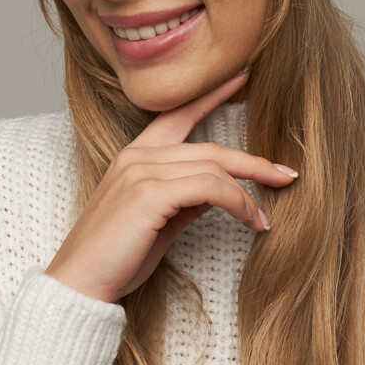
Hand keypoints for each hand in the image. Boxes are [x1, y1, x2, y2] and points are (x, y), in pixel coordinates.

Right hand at [46, 71, 297, 302]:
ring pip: (213, 167)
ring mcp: (141, 171)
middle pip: (209, 148)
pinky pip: (209, 187)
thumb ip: (186, 198)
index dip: (213, 96)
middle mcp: (136, 156)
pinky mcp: (149, 193)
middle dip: (253, 161)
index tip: (244, 79)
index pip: (178, 115)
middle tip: (286, 174)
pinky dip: (236, 202)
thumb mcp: (159, 221)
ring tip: (263, 219)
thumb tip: (221, 190)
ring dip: (247, 193)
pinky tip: (249, 220)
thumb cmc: (116, 258)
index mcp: (134, 156)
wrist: (79, 285)